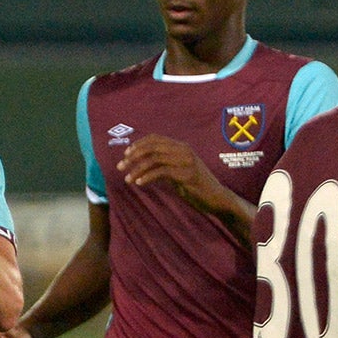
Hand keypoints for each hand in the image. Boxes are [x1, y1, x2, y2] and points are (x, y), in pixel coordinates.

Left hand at [118, 135, 232, 216]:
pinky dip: (147, 177)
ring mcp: (187, 161)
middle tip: (120, 167)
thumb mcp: (178, 172)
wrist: (216, 198)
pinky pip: (161, 172)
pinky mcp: (187, 174)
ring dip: (137, 169)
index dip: (138, 144)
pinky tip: (139, 183)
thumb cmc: (196, 187)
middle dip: (133, 156)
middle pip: (152, 147)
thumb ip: (164, 165)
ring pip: (154, 159)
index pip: (155, 138)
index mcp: (181, 147)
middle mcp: (184, 150)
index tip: (125, 154)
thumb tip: (143, 164)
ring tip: (127, 179)